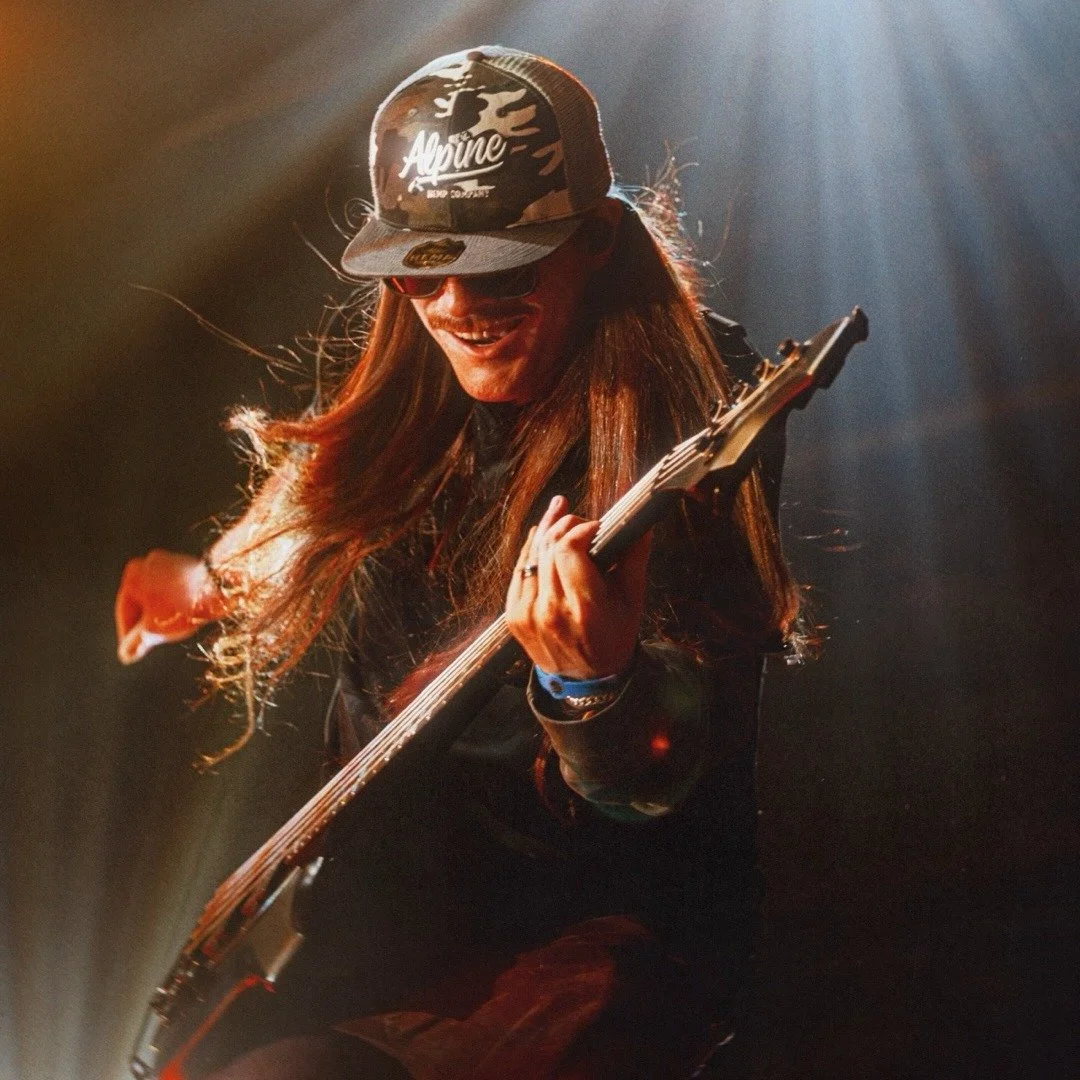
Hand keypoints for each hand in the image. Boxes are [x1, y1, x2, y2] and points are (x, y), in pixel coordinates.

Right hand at [114, 549, 222, 664]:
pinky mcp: (188, 566)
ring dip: (162, 615)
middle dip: (147, 623)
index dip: (128, 635)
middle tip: (154, 641)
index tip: (133, 651)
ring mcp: (169, 561)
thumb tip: (126, 655)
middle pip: (142, 603)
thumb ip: (136, 643)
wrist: (222, 588)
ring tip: (173, 628)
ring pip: (158, 597)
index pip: (125, 610)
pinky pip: (174, 591)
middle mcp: (148, 562)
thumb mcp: (154, 630)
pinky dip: (175, 605)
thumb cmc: (185, 608)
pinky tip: (186, 617)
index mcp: (133, 573)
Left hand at [505, 495, 650, 679]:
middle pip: (549, 546)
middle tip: (582, 521)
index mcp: (584, 609)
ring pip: (531, 554)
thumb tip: (641, 524)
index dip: (583, 528)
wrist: (587, 681)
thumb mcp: (632, 602)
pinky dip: (531, 551)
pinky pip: (519, 571)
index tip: (597, 526)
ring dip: (547, 531)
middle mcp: (551, 611)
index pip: (570, 548)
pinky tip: (542, 538)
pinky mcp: (513, 616)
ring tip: (560, 512)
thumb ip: (634, 560)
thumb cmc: (614, 637)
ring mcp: (528, 615)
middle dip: (567, 525)